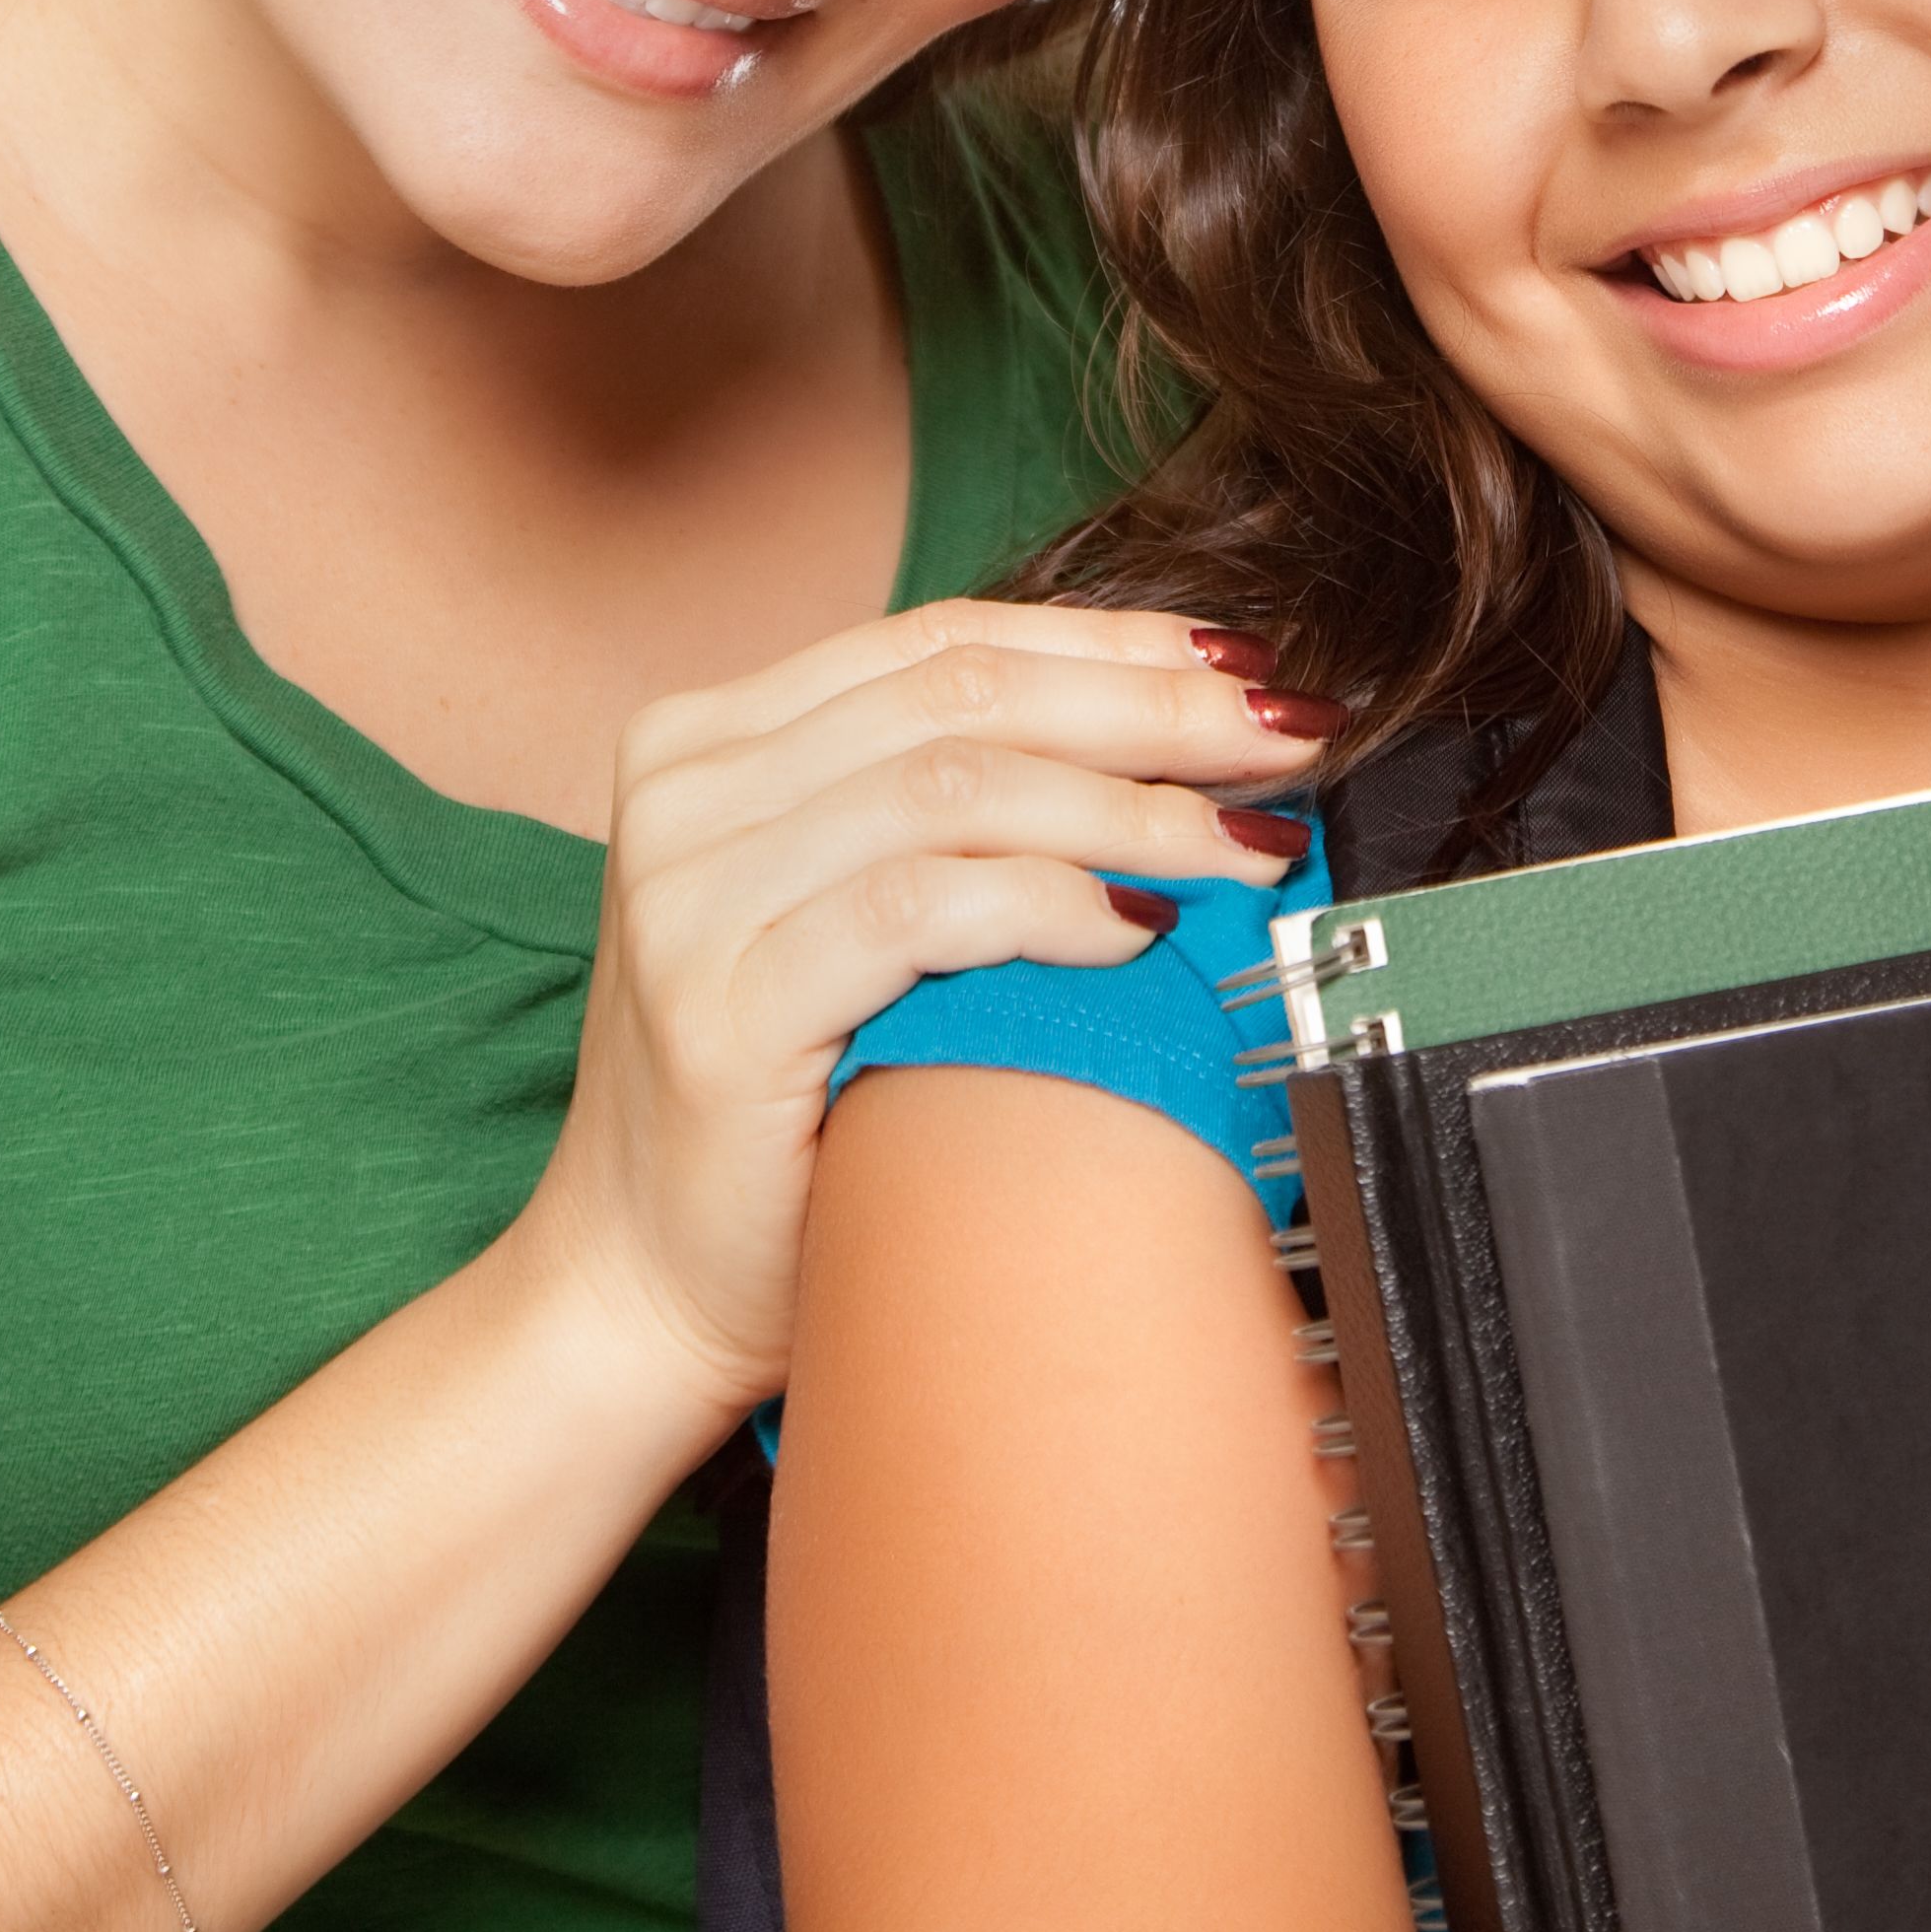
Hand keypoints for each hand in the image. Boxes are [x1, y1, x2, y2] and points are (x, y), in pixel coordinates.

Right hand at [513, 600, 1329, 1415]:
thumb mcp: (839, 916)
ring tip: (1247, 844)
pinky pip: (922, 912)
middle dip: (1152, 708)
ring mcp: (692, 895)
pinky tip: (1142, 930)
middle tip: (1291, 734)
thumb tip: (1168, 744)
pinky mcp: (722, 1007)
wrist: (639, 1290)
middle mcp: (686, 791)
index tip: (1245, 666)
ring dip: (1132, 808)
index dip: (1109, 643)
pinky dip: (1050, 905)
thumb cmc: (776, 1108)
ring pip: (958, 788)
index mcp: (707, 740)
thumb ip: (938, 817)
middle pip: (966, 696)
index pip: (943, 641)